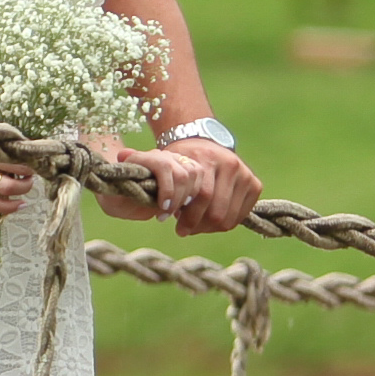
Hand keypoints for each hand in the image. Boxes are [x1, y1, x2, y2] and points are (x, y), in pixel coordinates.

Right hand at [0, 137, 30, 221]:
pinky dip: (5, 207)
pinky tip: (17, 204)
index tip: (37, 156)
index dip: (30, 160)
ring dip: (19, 195)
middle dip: (28, 180)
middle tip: (33, 172)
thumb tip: (22, 140)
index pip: (13, 159)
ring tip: (27, 187)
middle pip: (9, 183)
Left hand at [98, 138, 253, 236]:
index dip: (187, 218)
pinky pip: (241, 215)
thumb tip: (120, 155)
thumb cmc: (177, 159)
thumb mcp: (159, 158)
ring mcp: (244, 173)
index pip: (200, 197)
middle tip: (183, 231)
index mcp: (205, 158)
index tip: (174, 227)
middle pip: (215, 211)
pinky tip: (209, 222)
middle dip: (197, 226)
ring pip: (229, 217)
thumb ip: (140, 160)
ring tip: (195, 226)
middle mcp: (229, 163)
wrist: (203, 144)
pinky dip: (225, 224)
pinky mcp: (254, 184)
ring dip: (209, 228)